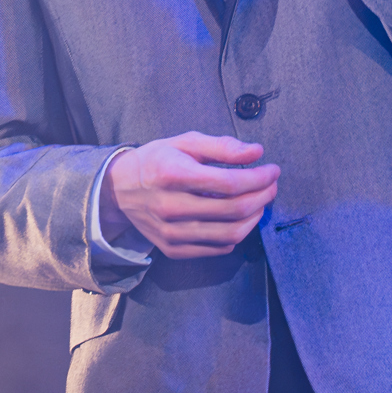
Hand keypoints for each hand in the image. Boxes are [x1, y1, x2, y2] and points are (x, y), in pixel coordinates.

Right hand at [104, 132, 279, 259]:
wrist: (119, 190)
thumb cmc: (155, 161)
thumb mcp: (185, 142)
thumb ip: (222, 146)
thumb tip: (257, 152)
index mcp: (174, 175)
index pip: (230, 183)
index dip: (259, 178)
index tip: (273, 170)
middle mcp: (171, 207)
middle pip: (234, 210)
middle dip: (263, 197)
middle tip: (271, 186)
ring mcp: (171, 233)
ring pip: (230, 234)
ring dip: (254, 218)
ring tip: (260, 203)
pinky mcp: (173, 250)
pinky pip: (217, 249)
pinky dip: (236, 235)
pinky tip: (239, 219)